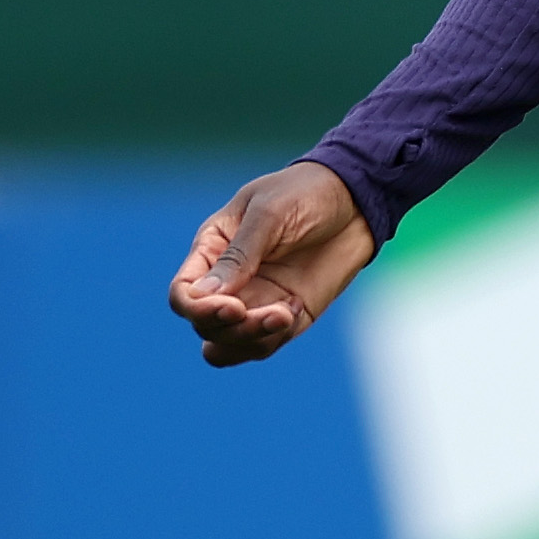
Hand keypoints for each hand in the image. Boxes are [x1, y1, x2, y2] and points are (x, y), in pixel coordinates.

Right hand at [169, 161, 376, 367]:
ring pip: (230, 344)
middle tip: (272, 312)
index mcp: (212, 250)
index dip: (197, 309)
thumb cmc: (305, 193)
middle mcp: (228, 282)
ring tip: (285, 315)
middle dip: (233, 328)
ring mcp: (256, 301)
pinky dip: (275, 336)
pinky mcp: (285, 316)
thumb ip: (237, 255)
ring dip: (251, 340)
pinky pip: (264, 345)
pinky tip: (297, 307)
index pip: (183, 294)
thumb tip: (203, 296)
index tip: (232, 308)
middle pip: (206, 325)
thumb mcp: (268, 214)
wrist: (356, 199)